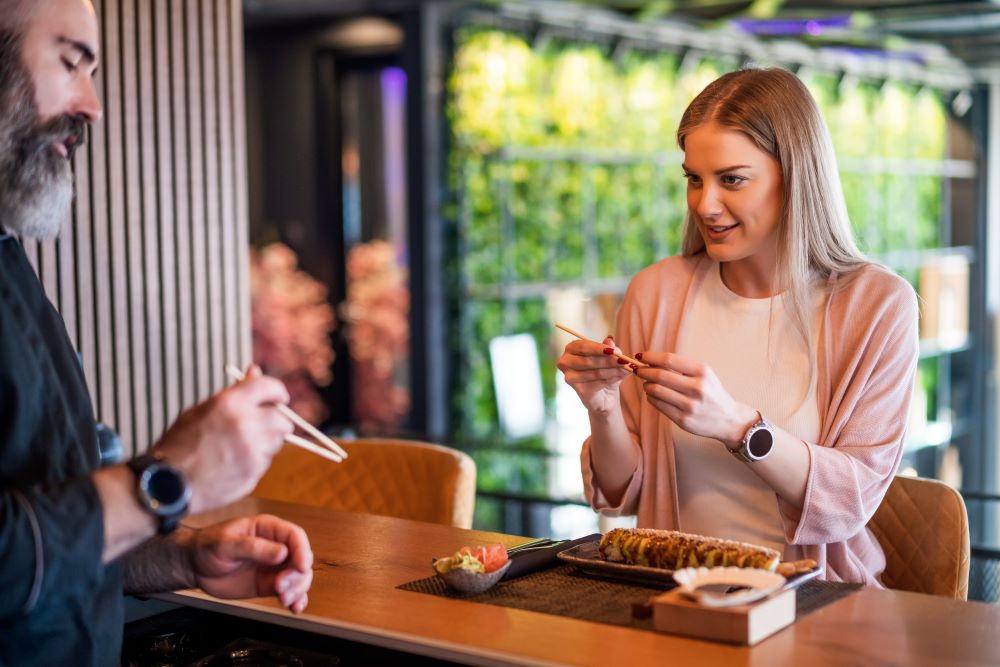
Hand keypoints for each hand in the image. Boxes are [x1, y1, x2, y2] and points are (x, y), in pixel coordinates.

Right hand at [153, 365, 293, 513]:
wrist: (167, 484)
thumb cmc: (180, 443)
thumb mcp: (201, 410)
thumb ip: (234, 391)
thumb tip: (256, 371)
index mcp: (230, 402)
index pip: (270, 387)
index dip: (277, 392)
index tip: (279, 398)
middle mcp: (245, 424)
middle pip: (282, 419)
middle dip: (278, 421)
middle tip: (266, 425)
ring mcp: (251, 450)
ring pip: (276, 442)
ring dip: (266, 442)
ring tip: (240, 447)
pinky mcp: (253, 472)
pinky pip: (265, 462)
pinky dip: (255, 461)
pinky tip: (233, 464)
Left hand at [191, 514, 312, 613]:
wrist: (194, 566)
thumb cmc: (207, 547)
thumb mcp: (225, 544)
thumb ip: (253, 547)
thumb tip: (282, 554)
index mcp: (268, 529)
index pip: (295, 536)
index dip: (302, 551)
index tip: (301, 566)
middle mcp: (276, 547)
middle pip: (302, 558)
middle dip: (297, 575)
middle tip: (280, 587)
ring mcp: (274, 567)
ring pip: (299, 577)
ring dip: (297, 589)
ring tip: (283, 599)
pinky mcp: (269, 584)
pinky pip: (290, 591)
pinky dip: (296, 599)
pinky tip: (295, 607)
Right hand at [556, 336, 631, 414]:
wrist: (604, 394)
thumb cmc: (604, 370)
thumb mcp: (610, 356)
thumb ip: (609, 348)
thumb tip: (610, 340)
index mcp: (572, 348)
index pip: (583, 346)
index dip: (598, 348)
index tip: (614, 351)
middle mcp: (565, 361)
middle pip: (588, 360)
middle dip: (609, 361)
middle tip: (625, 361)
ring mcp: (569, 377)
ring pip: (594, 372)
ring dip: (613, 371)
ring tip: (627, 369)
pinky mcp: (578, 390)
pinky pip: (597, 383)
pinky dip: (611, 380)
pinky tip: (620, 377)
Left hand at [633, 351, 757, 447]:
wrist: (729, 420)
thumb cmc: (712, 393)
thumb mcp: (704, 374)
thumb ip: (682, 367)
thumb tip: (652, 360)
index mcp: (702, 372)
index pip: (669, 360)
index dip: (650, 357)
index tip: (640, 356)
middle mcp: (697, 388)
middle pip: (660, 375)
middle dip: (644, 371)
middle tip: (637, 369)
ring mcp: (690, 405)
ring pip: (656, 390)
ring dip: (646, 385)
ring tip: (646, 383)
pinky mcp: (683, 420)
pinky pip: (658, 405)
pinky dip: (651, 398)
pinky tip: (652, 395)